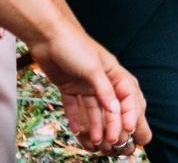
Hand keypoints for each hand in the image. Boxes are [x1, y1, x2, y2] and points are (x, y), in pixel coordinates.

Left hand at [26, 23, 149, 153]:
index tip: (129, 128)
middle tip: (115, 142)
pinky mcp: (69, 86)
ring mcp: (85, 83)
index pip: (127, 95)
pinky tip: (77, 130)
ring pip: (94, 109)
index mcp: (113, 71)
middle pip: (112, 105)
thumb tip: (116, 111)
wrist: (47, 35)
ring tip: (95, 142)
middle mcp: (101, 79)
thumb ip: (105, 90)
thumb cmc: (74, 45)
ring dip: (95, 125)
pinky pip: (75, 106)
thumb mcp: (93, 68)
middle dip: (115, 123)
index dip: (130, 112)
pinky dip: (76, 117)